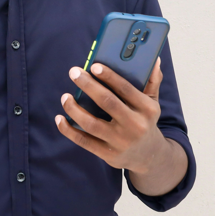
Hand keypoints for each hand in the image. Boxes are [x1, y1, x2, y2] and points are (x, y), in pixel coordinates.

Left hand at [56, 59, 168, 174]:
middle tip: (74, 72)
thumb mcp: (153, 102)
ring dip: (74, 109)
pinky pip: (84, 141)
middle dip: (88, 85)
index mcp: (147, 109)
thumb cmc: (145, 121)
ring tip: (65, 96)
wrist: (149, 155)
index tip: (93, 66)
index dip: (109, 76)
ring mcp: (121, 142)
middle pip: (107, 102)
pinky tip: (60, 118)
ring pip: (92, 124)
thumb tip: (154, 59)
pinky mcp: (108, 154)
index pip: (126, 89)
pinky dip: (69, 130)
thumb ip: (152, 81)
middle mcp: (135, 125)